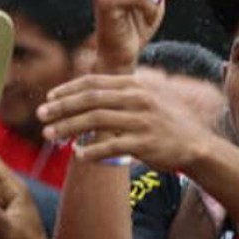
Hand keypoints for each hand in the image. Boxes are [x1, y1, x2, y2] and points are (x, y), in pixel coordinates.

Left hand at [38, 74, 211, 171]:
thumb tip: (83, 93)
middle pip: (90, 100)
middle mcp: (138, 99)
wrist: (197, 145)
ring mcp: (142, 121)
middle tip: (40, 116)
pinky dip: (92, 151)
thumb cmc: (164, 122)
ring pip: (96, 121)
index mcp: (135, 85)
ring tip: (50, 135)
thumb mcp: (145, 98)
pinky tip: (78, 155)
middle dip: (61, 107)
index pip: (94, 82)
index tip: (48, 97)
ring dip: (68, 128)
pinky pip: (112, 147)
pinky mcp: (146, 144)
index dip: (68, 89)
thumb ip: (118, 94)